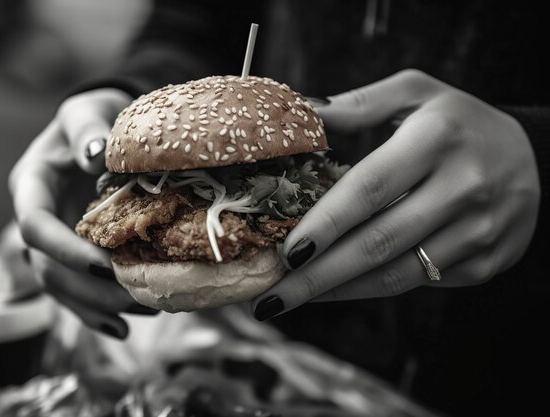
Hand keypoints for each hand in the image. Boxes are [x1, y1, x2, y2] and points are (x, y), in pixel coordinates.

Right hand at [9, 88, 157, 337]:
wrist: (102, 131)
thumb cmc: (94, 118)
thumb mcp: (88, 112)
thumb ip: (88, 130)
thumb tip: (95, 154)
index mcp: (32, 186)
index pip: (35, 226)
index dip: (65, 250)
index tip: (104, 264)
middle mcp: (39, 219)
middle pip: (48, 268)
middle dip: (88, 288)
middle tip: (132, 296)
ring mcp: (55, 241)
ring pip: (62, 287)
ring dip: (97, 306)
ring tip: (140, 312)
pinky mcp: (73, 254)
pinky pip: (77, 291)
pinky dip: (97, 312)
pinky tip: (124, 328)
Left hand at [252, 69, 539, 319]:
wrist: (532, 154)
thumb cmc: (456, 122)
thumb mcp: (414, 94)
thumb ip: (357, 105)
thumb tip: (299, 113)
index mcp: (436, 140)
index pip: (370, 189)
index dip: (326, 223)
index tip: (286, 252)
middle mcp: (463, 188)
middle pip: (378, 243)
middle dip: (319, 276)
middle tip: (272, 297)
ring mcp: (480, 230)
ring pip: (398, 274)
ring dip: (340, 291)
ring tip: (294, 299)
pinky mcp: (487, 260)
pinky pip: (420, 283)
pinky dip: (374, 289)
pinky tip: (339, 288)